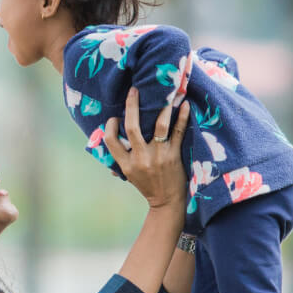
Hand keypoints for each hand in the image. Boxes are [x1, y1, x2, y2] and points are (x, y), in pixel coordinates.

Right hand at [103, 87, 188, 209]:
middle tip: (134, 90)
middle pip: (132, 128)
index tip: (114, 117)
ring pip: (158, 126)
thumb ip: (119, 161)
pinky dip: (182, 117)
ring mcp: (158, 156)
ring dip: (162, 108)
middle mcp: (140, 159)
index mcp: (126, 165)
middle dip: (132, 106)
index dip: (110, 126)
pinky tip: (185, 105)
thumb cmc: (147, 186)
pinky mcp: (174, 155)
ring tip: (164, 92)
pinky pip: (178, 132)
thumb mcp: (129, 176)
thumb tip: (107, 146)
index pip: (111, 141)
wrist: (168, 202)